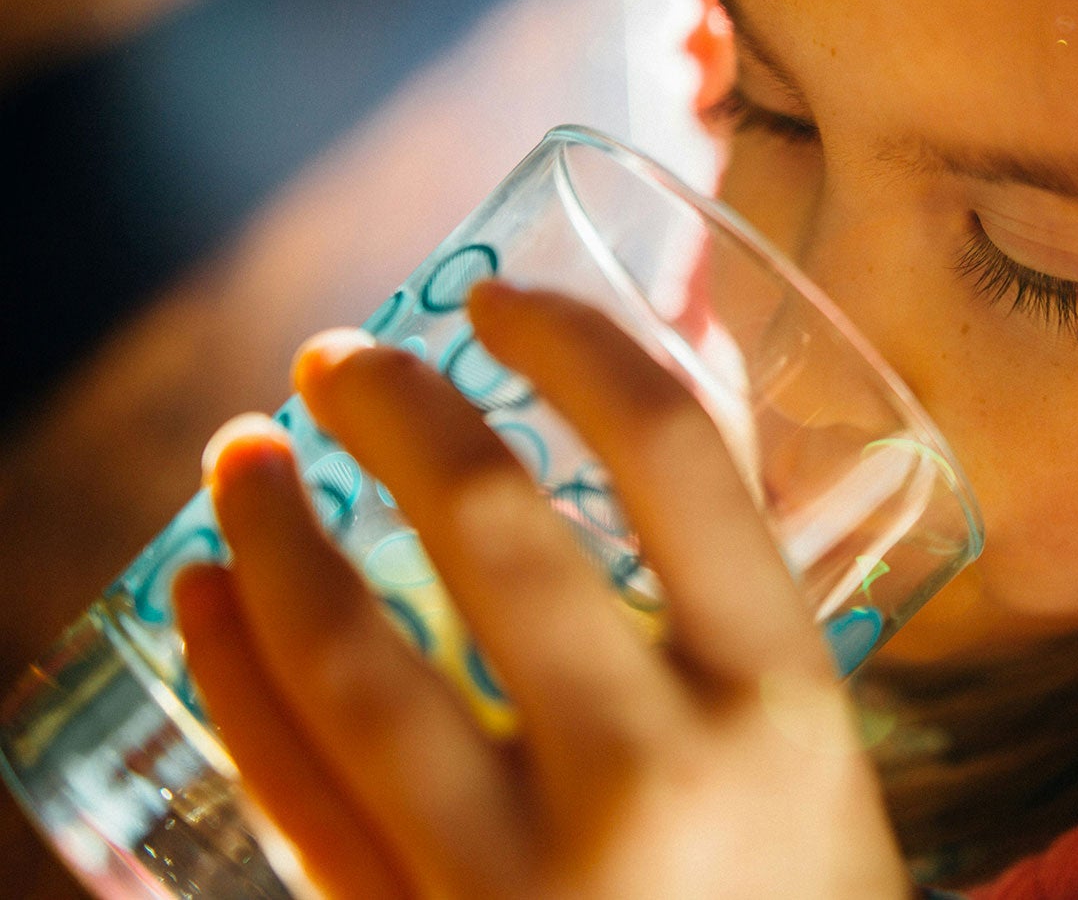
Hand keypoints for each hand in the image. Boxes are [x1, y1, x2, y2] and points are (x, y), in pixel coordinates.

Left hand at [172, 280, 915, 899]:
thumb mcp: (815, 754)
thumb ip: (728, 615)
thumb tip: (624, 434)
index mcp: (787, 701)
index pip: (677, 459)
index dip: (576, 346)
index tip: (501, 300)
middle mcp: (658, 774)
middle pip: (495, 533)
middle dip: (395, 412)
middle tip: (339, 360)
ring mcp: (525, 877)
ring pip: (353, 662)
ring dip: (270, 533)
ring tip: (238, 454)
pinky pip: (293, 794)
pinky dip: (230, 677)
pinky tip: (199, 600)